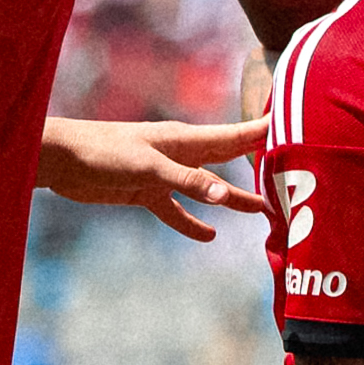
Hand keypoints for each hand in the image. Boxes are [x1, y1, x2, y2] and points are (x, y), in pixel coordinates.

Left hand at [39, 117, 271, 240]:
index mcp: (188, 140)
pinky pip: (177, 210)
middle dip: (260, 166)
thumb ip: (187, 182)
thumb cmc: (103, 152)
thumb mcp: (148, 168)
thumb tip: (224, 195)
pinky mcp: (147, 192)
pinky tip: (209, 236)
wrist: (61, 159)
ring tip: (262, 211)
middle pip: (230, 161)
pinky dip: (192, 223)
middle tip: (294, 173)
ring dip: (232, 198)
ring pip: (208, 188)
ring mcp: (166, 174)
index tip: (302, 128)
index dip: (269, 132)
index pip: (239, 135)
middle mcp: (183, 155)